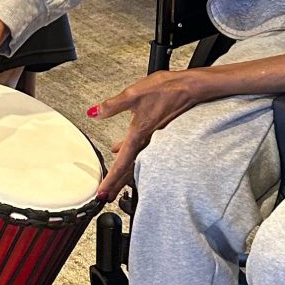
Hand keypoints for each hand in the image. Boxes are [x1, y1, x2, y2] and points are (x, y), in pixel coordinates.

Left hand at [92, 68, 216, 200]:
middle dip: (117, 185)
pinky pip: (143, 153)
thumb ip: (112, 105)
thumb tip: (94, 112)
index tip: (102, 193)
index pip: (121, 164)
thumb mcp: (133, 94)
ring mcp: (154, 140)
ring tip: (114, 182)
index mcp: (138, 134)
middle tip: (106, 197)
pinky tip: (122, 151)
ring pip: (136, 163)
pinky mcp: (159, 135)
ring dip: (124, 174)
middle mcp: (147, 142)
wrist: (189, 88)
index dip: (110, 180)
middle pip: (129, 170)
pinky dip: (132, 158)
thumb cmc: (166, 89)